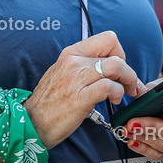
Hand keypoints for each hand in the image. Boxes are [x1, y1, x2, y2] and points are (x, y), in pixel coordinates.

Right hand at [25, 31, 146, 148]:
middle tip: (130, 86)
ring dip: (128, 80)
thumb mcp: (65, 74)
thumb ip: (85, 67)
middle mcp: (74, 61)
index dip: (120, 53)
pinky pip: (108, 86)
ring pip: (116, 66)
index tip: (120, 70)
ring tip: (123, 93)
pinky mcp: (80, 98)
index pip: (108, 39)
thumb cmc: (50, 102)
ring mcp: (76, 78)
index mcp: (72, 53)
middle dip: (129, 72)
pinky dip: (117, 93)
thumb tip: (111, 68)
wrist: (31, 123)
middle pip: (116, 54)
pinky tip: (113, 101)